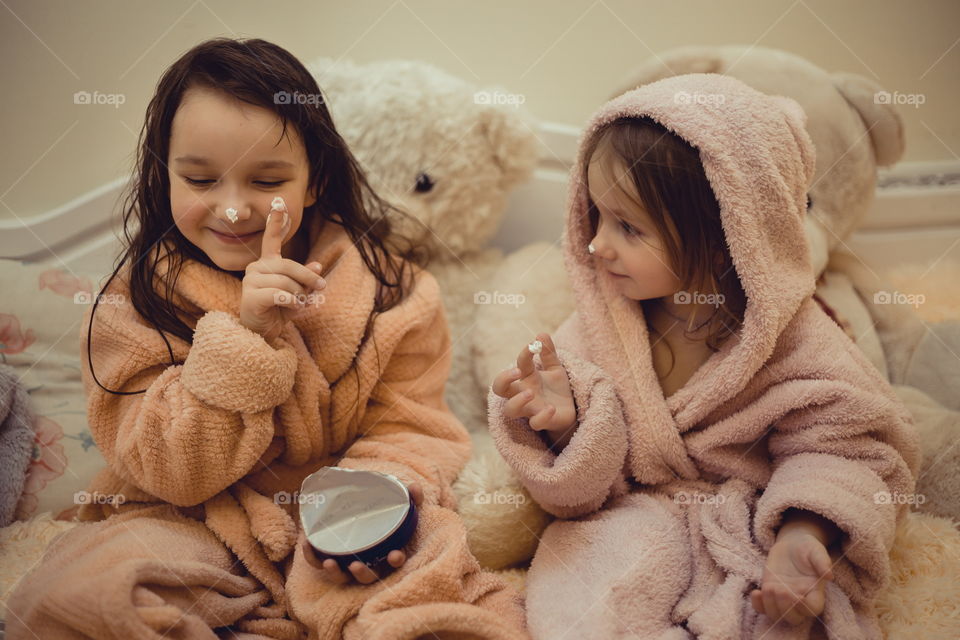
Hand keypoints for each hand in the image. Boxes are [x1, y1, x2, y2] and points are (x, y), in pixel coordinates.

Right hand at [239, 198, 325, 341]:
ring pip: (286, 282)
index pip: (271, 240)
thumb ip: (305, 279)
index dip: (275, 222)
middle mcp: (256, 268)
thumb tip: (318, 264)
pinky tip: (290, 307)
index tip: (278, 203)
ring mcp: (250, 281)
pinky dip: (291, 302)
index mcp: (267, 264)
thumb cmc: (278, 311)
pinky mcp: (250, 296)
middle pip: (289, 265)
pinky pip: (279, 294)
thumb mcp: (297, 293)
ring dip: (298, 295)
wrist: (262, 333)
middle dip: (308, 278)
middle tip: (321, 288)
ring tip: (297, 305)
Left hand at [300, 482, 423, 584]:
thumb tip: (414, 487)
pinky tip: (308, 543)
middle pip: (368, 576)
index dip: (396, 560)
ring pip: (343, 577)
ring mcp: (349, 563)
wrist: (362, 508)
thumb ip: (410, 497)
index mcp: (387, 551)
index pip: (395, 561)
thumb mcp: (399, 504)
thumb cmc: (383, 512)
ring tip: (329, 562)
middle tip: (356, 565)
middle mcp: (369, 562)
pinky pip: (319, 562)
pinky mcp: (330, 557)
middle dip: (363, 573)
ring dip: (336, 573)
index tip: (395, 554)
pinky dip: (313, 556)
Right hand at [491, 333, 575, 435]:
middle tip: (517, 372)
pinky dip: (541, 417)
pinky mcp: (541, 422)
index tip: (534, 345)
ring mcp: (531, 408)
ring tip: (530, 393)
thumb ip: (548, 353)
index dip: (524, 353)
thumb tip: (541, 334)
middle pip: (499, 388)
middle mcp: (524, 392)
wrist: (571, 410)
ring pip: (510, 410)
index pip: (519, 364)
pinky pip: (535, 423)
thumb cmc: (557, 388)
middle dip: (504, 379)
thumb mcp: (555, 367)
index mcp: (527, 377)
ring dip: (517, 401)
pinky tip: (551, 408)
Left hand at [750, 530, 833, 625]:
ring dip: (770, 605)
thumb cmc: (808, 548)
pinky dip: (757, 605)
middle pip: (794, 618)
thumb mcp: (816, 550)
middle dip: (785, 607)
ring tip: (770, 587)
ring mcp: (783, 598)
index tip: (797, 595)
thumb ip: (822, 562)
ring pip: (777, 616)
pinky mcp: (770, 592)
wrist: (793, 544)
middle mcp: (800, 599)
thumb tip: (829, 575)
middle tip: (781, 589)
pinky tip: (756, 592)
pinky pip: (762, 608)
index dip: (805, 608)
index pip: (813, 609)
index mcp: (814, 592)